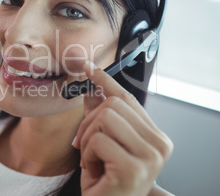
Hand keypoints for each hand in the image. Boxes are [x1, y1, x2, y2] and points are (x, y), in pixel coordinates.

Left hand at [72, 60, 172, 195]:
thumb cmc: (106, 180)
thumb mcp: (102, 144)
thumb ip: (99, 116)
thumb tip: (90, 86)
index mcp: (156, 137)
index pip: (127, 98)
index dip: (105, 80)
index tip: (88, 67)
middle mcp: (160, 145)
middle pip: (112, 105)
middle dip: (89, 124)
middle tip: (87, 147)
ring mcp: (150, 157)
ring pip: (104, 119)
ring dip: (87, 140)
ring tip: (94, 160)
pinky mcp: (133, 169)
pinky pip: (97, 140)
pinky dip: (86, 155)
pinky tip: (95, 171)